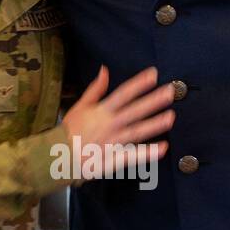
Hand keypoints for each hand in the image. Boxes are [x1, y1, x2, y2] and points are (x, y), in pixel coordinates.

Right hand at [60, 64, 175, 177]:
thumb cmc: (70, 131)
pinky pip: (132, 156)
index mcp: (101, 111)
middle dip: (152, 101)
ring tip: (171, 117)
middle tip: (170, 92)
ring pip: (136, 131)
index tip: (154, 74)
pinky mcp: (113, 159)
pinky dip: (147, 153)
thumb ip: (95, 89)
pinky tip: (162, 148)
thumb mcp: (79, 106)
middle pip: (134, 111)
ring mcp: (113, 142)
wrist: (58, 156)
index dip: (138, 84)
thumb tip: (105, 70)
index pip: (123, 94)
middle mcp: (109, 125)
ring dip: (154, 124)